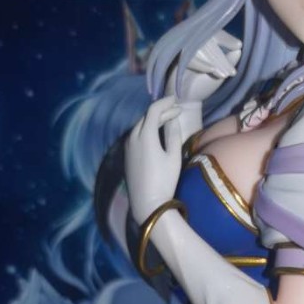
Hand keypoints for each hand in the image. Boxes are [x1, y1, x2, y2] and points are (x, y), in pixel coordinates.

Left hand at [125, 99, 183, 223]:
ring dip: (153, 121)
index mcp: (144, 135)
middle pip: (146, 117)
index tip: (176, 100)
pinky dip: (147, 130)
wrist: (147, 203)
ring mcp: (127, 146)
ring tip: (167, 121)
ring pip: (140, 126)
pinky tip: (156, 135)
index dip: (166, 103)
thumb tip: (173, 120)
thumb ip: (173, 134)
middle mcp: (132, 137)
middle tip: (175, 111)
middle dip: (161, 111)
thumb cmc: (164, 180)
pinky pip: (136, 136)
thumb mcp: (173, 157)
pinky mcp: (127, 155)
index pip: (154, 110)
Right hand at [178, 30, 240, 102]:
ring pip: (200, 47)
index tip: (238, 45)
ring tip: (223, 75)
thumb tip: (238, 49)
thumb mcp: (220, 72)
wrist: (187, 102)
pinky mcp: (174, 59)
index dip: (226, 38)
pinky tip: (212, 70)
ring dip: (214, 61)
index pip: (213, 33)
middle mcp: (189, 42)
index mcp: (200, 42)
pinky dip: (202, 64)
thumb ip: (229, 60)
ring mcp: (180, 49)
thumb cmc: (203, 85)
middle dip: (221, 57)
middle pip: (208, 39)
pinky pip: (190, 57)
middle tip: (231, 71)